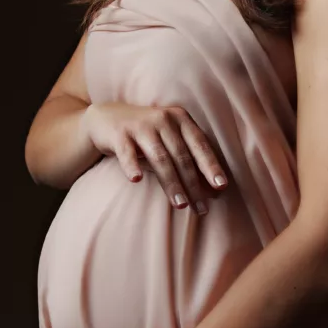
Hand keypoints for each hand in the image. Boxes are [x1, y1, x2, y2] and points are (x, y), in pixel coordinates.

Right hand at [80, 102, 228, 213]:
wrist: (106, 118)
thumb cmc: (146, 135)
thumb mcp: (169, 139)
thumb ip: (187, 160)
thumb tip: (213, 191)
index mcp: (180, 119)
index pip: (200, 144)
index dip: (211, 166)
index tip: (221, 186)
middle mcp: (163, 119)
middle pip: (181, 156)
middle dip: (193, 184)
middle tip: (201, 208)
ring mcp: (141, 126)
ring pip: (160, 158)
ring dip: (172, 183)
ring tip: (181, 205)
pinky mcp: (119, 134)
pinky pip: (127, 152)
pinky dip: (132, 165)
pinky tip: (136, 180)